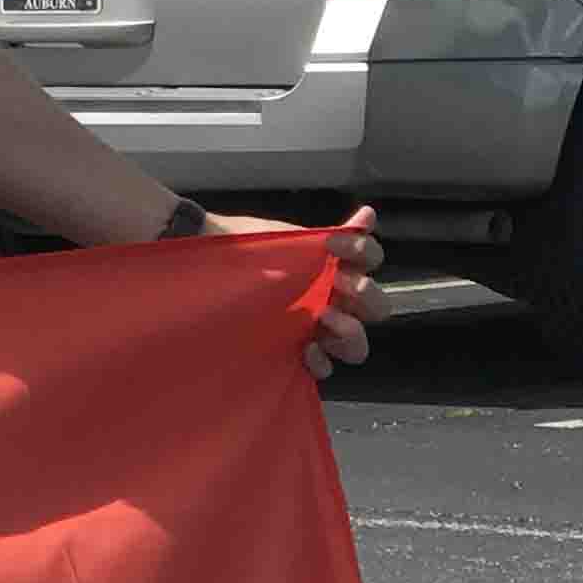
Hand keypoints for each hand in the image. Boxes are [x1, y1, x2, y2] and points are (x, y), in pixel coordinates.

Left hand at [201, 203, 385, 378]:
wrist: (206, 262)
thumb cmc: (246, 247)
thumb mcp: (288, 238)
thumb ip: (331, 235)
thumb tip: (369, 214)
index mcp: (335, 267)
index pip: (371, 260)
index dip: (363, 252)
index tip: (333, 245)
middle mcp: (333, 298)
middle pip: (377, 307)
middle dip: (365, 296)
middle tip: (338, 286)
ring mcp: (316, 326)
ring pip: (356, 344)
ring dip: (350, 332)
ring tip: (323, 318)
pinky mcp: (295, 349)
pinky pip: (323, 367)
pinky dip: (321, 361)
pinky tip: (306, 349)